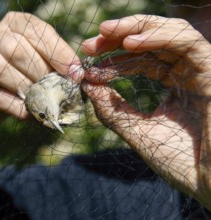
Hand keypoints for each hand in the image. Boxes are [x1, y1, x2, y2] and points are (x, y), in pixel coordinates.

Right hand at [0, 11, 79, 135]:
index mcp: (15, 23)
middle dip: (40, 72)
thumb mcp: (39, 65)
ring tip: (40, 102)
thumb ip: (54, 66)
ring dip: (23, 87)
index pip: (37, 30)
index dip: (58, 52)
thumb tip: (76, 76)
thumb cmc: (22, 78)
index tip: (75, 74)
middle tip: (56, 91)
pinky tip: (26, 114)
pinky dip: (12, 105)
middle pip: (16, 48)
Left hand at [81, 15, 210, 209]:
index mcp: (173, 85)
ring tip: (105, 32)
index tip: (86, 65)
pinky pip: (188, 42)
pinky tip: (130, 43)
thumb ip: (113, 110)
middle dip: (119, 39)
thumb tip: (86, 85)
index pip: (141, 60)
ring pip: (170, 33)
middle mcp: (187, 73)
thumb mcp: (138, 132)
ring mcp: (202, 70)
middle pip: (153, 42)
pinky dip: (159, 37)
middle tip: (89, 44)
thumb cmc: (181, 164)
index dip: (113, 58)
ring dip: (135, 29)